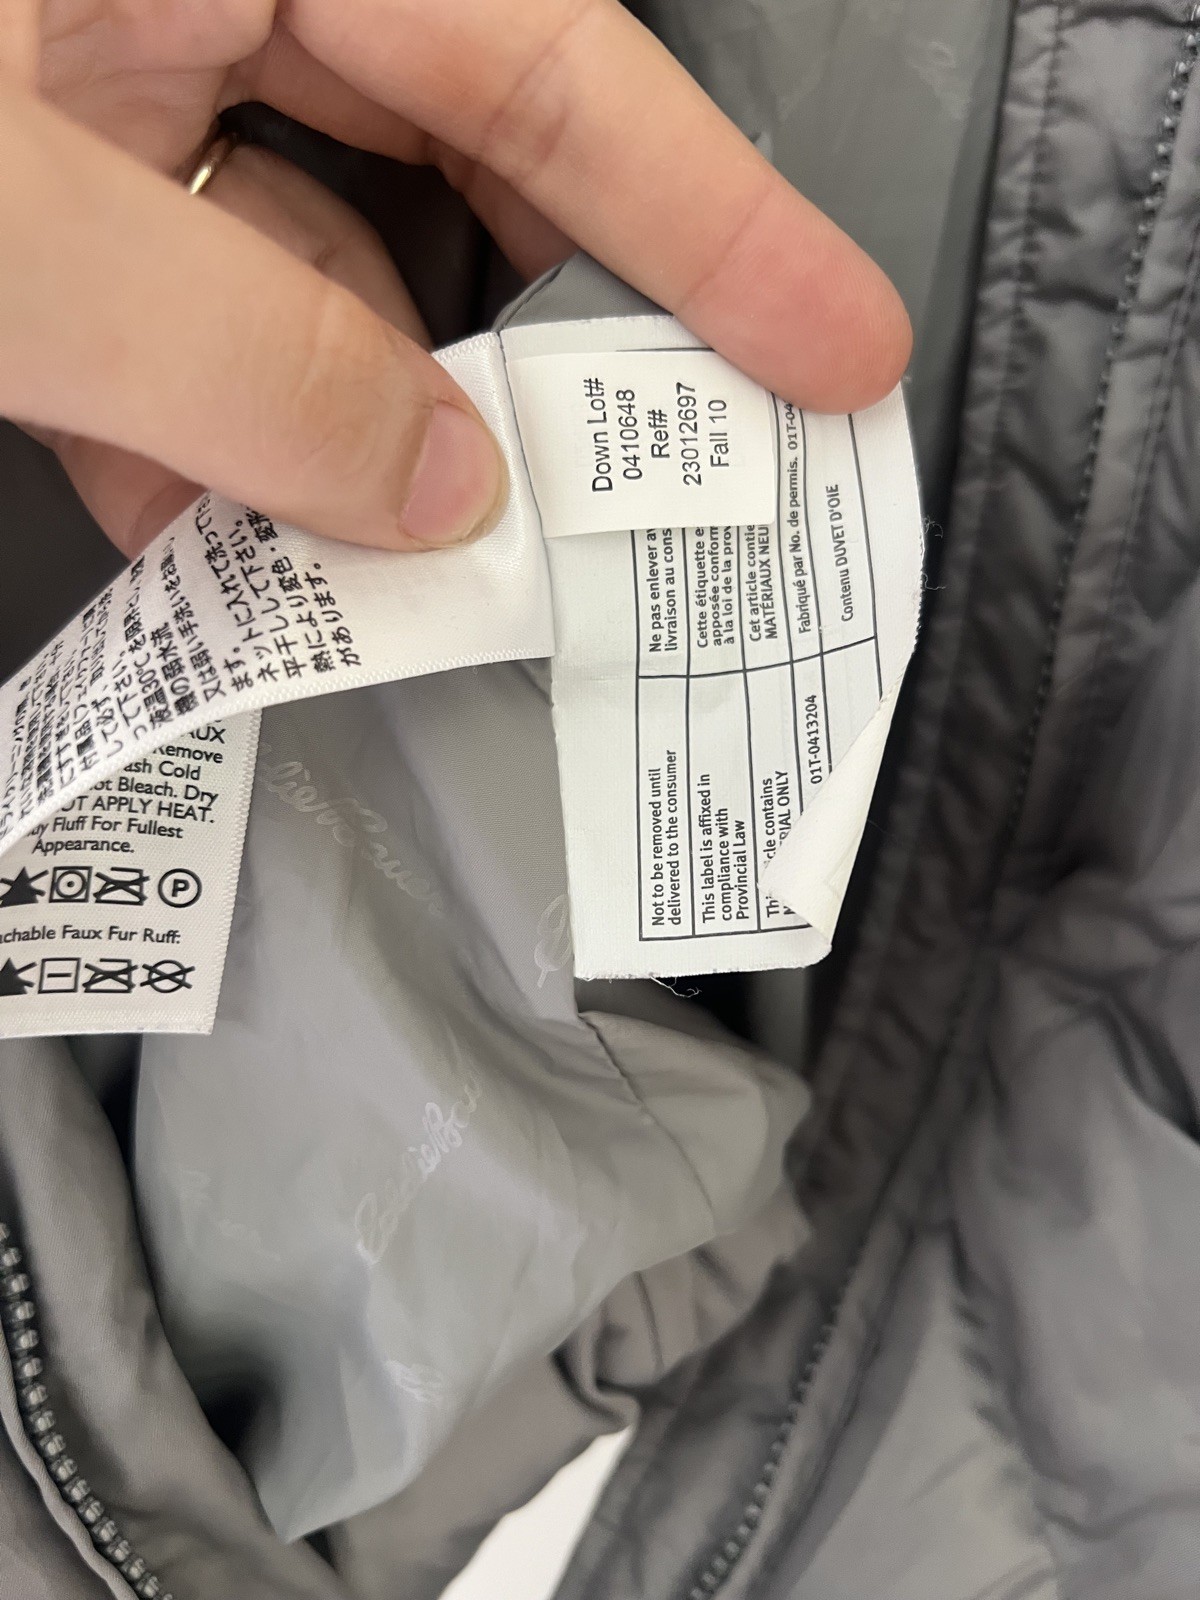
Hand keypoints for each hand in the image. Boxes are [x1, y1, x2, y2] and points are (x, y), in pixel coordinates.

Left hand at [1, 1, 910, 557]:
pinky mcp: (38, 185)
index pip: (540, 55)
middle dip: (528, 351)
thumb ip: (248, 362)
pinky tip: (219, 550)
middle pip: (451, 162)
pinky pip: (179, 313)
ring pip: (303, 265)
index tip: (835, 347)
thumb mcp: (10, 242)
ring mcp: (95, 72)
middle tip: (638, 494)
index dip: (712, 216)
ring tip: (402, 586)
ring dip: (346, 440)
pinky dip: (207, 441)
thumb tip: (444, 490)